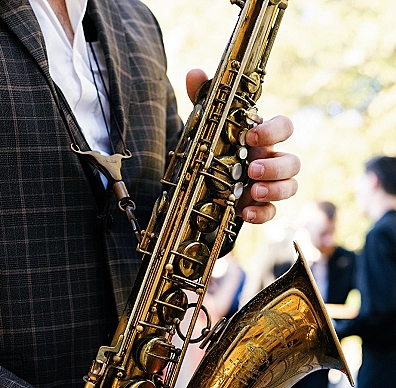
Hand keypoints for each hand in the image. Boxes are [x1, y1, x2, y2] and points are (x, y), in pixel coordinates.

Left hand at [186, 69, 299, 224]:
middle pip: (293, 161)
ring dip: (276, 188)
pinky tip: (245, 213)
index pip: (284, 128)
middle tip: (252, 169)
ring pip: (291, 186)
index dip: (274, 131)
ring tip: (253, 190)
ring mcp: (268, 184)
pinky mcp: (259, 205)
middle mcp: (271, 159)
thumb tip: (194, 74)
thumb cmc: (213, 145)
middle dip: (276, 166)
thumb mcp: (206, 123)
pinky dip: (262, 214)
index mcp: (262, 137)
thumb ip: (203, 98)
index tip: (251, 135)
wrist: (202, 178)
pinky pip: (272, 212)